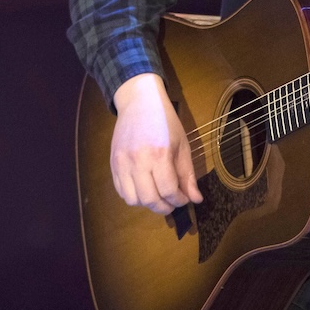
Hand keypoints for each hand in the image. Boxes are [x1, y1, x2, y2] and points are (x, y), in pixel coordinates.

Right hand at [110, 73, 203, 214]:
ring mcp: (122, 163)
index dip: (179, 200)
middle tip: (172, 202)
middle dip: (164, 207)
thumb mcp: (182, 145)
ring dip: (147, 203)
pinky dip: (133, 195)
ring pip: (132, 199)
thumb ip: (187, 174)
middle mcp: (138, 161)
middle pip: (149, 199)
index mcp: (159, 154)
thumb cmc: (165, 121)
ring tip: (157, 195)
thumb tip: (196, 199)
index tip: (184, 198)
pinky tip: (143, 187)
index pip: (168, 190)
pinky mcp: (113, 163)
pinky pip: (120, 191)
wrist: (139, 102)